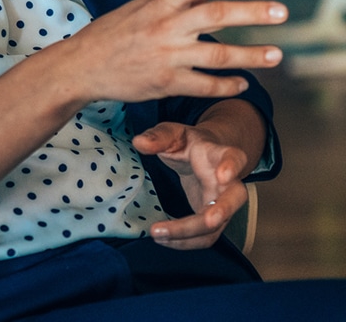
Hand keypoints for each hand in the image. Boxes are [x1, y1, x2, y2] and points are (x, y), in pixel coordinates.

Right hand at [66, 0, 285, 103]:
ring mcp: (166, 56)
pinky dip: (227, 85)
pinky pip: (205, 85)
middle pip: (215, 15)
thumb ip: (171, 2)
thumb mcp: (137, 8)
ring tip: (276, 54)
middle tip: (282, 11)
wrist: (82, 67)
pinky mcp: (165, 83)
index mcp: (157, 4)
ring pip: (218, 54)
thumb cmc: (109, 34)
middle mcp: (164, 27)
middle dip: (251, 12)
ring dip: (251, 55)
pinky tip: (242, 83)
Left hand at [133, 121, 248, 248]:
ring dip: (190, 234)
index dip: (232, 166)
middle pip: (235, 199)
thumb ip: (157, 137)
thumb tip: (139, 143)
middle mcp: (227, 183)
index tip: (223, 174)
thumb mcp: (172, 133)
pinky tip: (162, 238)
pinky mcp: (211, 220)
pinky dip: (184, 241)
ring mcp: (221, 204)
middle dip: (223, 211)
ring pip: (216, 226)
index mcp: (219, 155)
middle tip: (208, 221)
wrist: (201, 155)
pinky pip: (203, 237)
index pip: (234, 157)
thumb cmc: (188, 143)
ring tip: (159, 233)